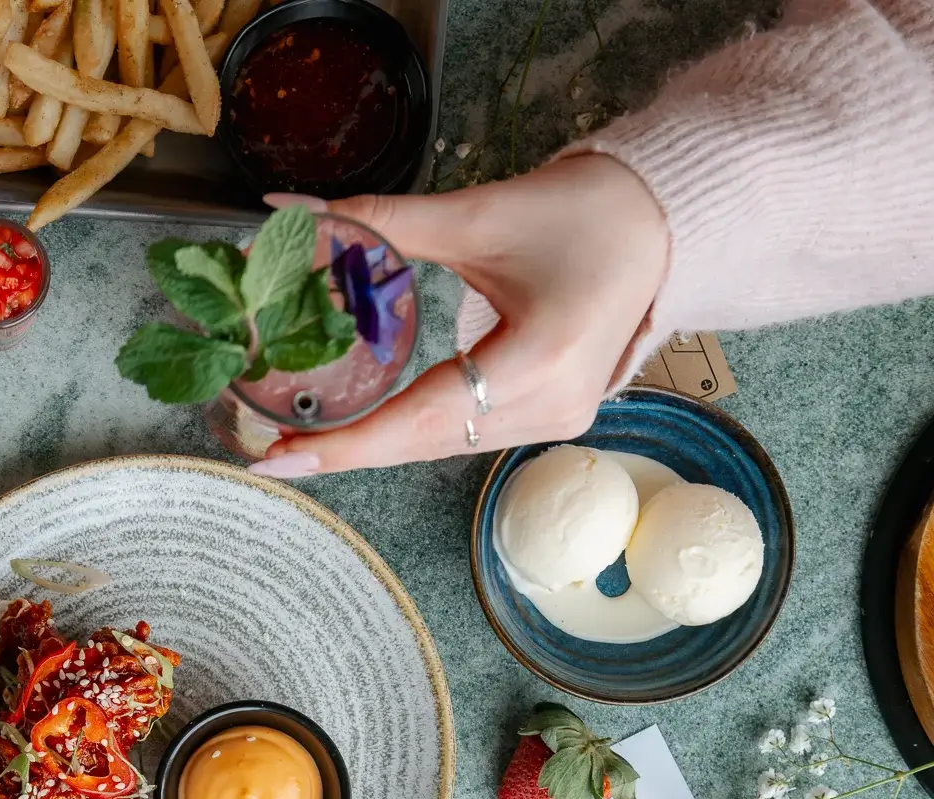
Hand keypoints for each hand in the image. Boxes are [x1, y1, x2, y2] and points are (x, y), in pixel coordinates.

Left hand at [251, 154, 669, 476]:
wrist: (663, 221)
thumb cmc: (582, 210)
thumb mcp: (475, 213)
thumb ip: (380, 220)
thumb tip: (287, 207)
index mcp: (539, 359)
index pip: (421, 416)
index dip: (347, 441)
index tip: (280, 455)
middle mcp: (553, 405)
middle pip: (427, 441)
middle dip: (347, 448)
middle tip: (270, 451)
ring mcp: (560, 419)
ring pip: (445, 443)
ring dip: (378, 442)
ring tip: (304, 441)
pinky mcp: (556, 415)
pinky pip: (469, 432)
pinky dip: (415, 429)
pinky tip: (366, 427)